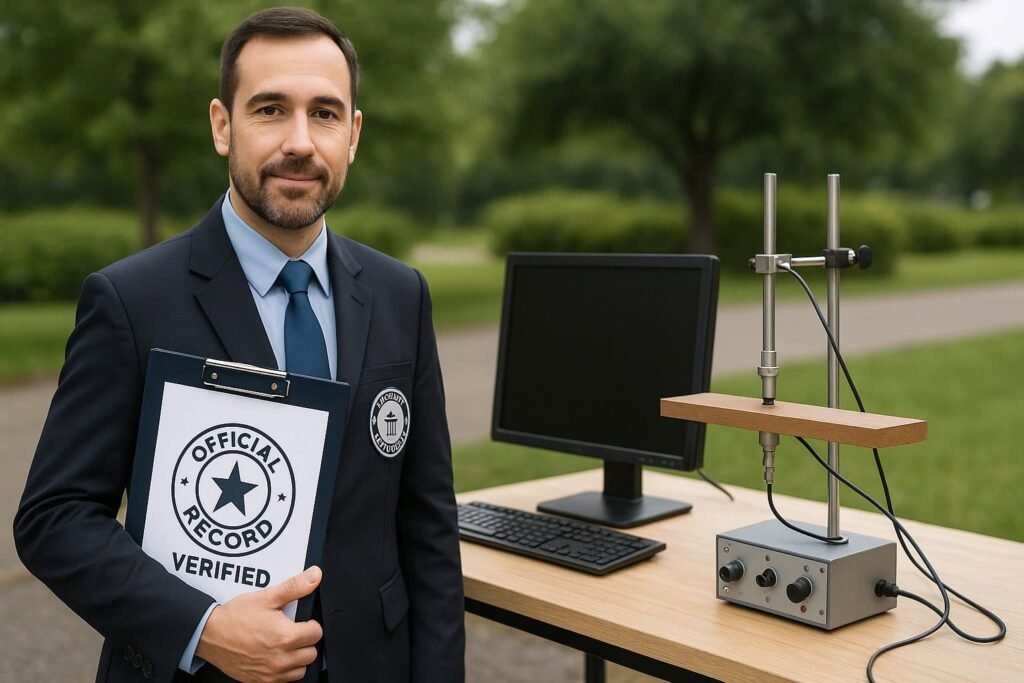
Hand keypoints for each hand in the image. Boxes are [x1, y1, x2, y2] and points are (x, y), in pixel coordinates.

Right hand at [196, 566, 323, 682]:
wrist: (209, 634)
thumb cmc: (235, 617)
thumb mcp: (267, 597)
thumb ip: (294, 587)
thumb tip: (315, 576)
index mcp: (285, 637)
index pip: (316, 633)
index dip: (310, 624)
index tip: (302, 622)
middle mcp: (280, 659)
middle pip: (311, 653)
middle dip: (305, 641)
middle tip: (292, 632)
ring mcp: (270, 674)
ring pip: (300, 670)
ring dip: (297, 658)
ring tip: (285, 645)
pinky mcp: (260, 682)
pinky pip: (284, 681)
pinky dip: (284, 671)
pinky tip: (275, 658)